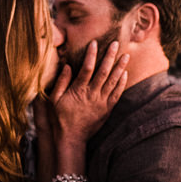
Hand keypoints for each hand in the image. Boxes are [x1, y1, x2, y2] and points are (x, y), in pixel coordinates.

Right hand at [48, 39, 130, 154]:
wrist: (71, 139)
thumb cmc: (60, 118)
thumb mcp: (54, 100)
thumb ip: (61, 82)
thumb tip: (67, 65)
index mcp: (78, 90)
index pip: (86, 68)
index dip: (91, 55)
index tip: (94, 43)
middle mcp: (92, 95)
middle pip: (103, 72)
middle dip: (110, 56)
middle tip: (115, 44)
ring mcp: (101, 102)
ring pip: (113, 82)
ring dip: (120, 67)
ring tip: (126, 55)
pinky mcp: (107, 109)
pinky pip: (117, 94)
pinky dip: (121, 84)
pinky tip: (125, 74)